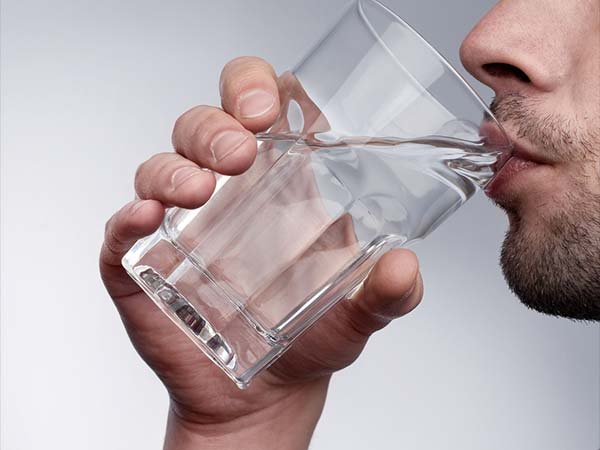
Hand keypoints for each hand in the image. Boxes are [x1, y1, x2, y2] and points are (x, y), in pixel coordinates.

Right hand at [100, 56, 423, 449]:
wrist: (263, 396)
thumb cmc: (309, 341)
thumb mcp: (358, 314)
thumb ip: (387, 293)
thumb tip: (404, 267)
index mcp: (277, 186)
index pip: (256, 107)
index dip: (255, 87)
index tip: (270, 106)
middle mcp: (224, 194)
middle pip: (203, 125)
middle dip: (216, 125)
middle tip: (239, 153)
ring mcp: (180, 226)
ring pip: (160, 167)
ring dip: (174, 168)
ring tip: (200, 190)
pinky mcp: (144, 264)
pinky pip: (122, 229)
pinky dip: (127, 217)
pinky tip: (146, 218)